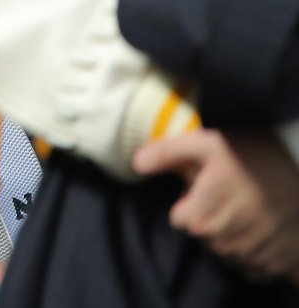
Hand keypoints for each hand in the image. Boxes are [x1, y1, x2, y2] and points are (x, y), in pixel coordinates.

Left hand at [135, 128, 298, 279]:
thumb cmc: (253, 159)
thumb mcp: (206, 143)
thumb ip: (166, 153)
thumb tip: (136, 163)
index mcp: (198, 220)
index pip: (181, 217)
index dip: (193, 200)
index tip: (211, 187)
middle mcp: (220, 245)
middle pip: (204, 233)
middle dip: (213, 216)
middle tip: (234, 194)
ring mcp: (249, 259)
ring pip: (227, 248)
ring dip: (234, 232)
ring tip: (252, 207)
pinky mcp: (273, 267)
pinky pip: (253, 264)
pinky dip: (256, 249)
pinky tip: (265, 227)